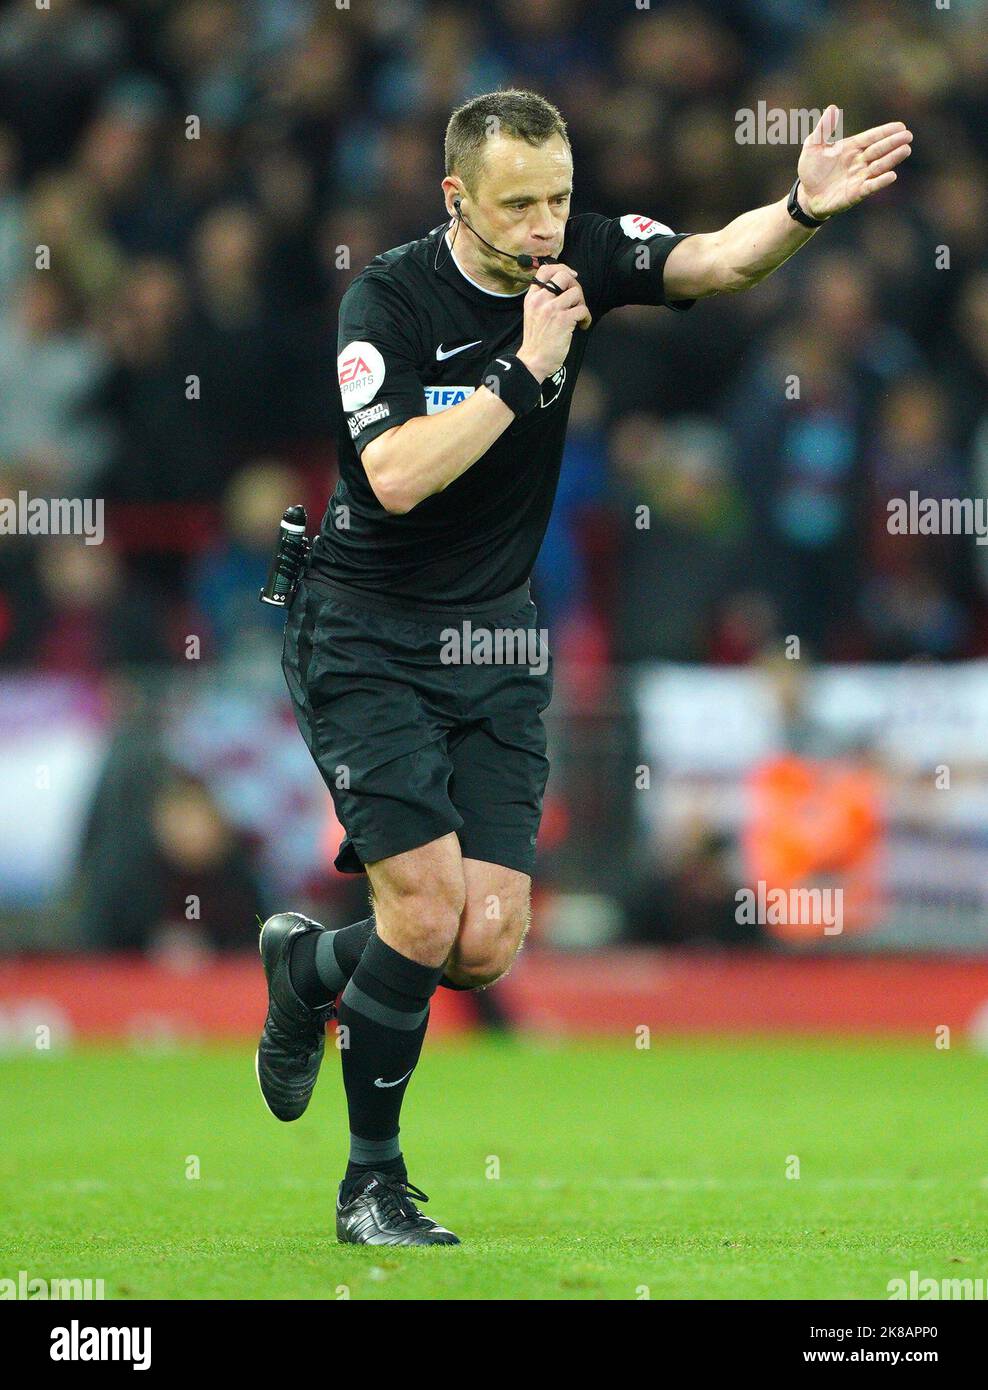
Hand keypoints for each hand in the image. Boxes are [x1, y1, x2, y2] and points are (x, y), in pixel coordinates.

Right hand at [517, 262, 591, 381]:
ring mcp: (552, 309)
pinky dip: (586, 318)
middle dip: (575, 285)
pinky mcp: (564, 320)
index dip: (561, 268)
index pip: (544, 270)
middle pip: (563, 275)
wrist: (534, 360)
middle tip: (576, 299)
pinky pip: (583, 310)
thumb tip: (562, 289)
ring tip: (578, 316)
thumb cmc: (536, 341)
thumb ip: (542, 300)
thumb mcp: (532, 315)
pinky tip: (583, 325)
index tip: (571, 275)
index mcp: (532, 297)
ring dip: (582, 303)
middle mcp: (541, 299)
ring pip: (576, 292)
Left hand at [797, 105, 912, 219]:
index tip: (900, 126)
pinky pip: (870, 186)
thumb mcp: (813, 146)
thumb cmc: (811, 170)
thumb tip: (833, 108)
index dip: (885, 132)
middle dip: (893, 143)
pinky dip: (880, 181)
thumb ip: (823, 128)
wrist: (806, 195)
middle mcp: (859, 162)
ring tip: (905, 150)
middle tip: (908, 135)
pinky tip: (892, 175)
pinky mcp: (855, 194)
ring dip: (892, 158)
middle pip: (879, 150)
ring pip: (879, 166)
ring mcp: (859, 177)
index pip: (871, 138)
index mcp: (852, 148)